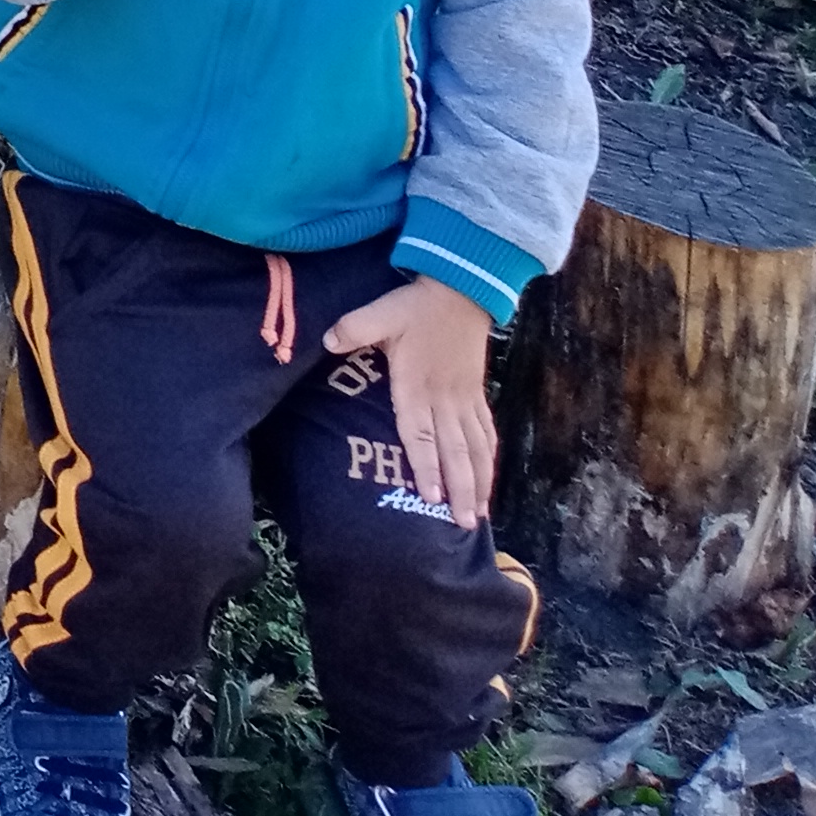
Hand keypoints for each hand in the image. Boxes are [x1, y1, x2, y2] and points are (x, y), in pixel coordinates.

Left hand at [322, 275, 497, 526]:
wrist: (461, 290)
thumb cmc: (416, 306)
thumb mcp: (380, 312)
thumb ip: (353, 328)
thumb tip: (326, 340)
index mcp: (417, 385)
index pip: (420, 434)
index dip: (425, 466)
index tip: (432, 496)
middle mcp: (444, 400)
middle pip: (454, 452)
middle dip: (460, 489)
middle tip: (464, 524)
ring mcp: (464, 399)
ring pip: (476, 449)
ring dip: (479, 482)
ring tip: (480, 514)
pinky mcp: (476, 395)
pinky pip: (486, 433)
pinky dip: (490, 458)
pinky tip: (490, 478)